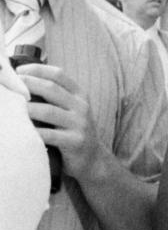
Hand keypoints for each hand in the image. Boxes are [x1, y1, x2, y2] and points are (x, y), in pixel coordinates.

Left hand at [14, 62, 100, 178]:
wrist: (93, 159)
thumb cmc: (73, 131)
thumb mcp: (72, 110)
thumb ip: (55, 97)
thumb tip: (25, 81)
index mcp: (80, 95)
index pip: (59, 75)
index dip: (38, 70)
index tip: (19, 71)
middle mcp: (81, 107)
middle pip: (51, 89)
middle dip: (28, 84)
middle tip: (11, 86)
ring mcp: (80, 124)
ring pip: (48, 111)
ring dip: (27, 108)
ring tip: (12, 108)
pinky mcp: (75, 142)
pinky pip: (50, 135)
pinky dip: (34, 132)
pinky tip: (22, 131)